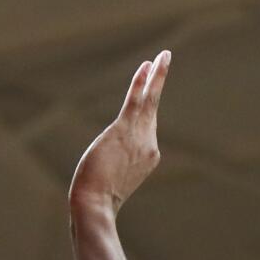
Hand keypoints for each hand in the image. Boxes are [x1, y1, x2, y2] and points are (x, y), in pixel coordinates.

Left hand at [69, 50, 170, 213]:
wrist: (95, 204)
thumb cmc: (98, 198)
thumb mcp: (113, 181)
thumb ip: (118, 168)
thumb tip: (109, 168)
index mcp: (148, 156)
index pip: (147, 127)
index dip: (144, 109)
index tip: (145, 88)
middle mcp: (149, 144)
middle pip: (153, 107)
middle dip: (157, 81)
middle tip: (164, 59)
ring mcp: (139, 136)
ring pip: (149, 99)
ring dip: (156, 75)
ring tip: (163, 55)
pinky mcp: (124, 129)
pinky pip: (137, 99)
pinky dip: (143, 81)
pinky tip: (148, 65)